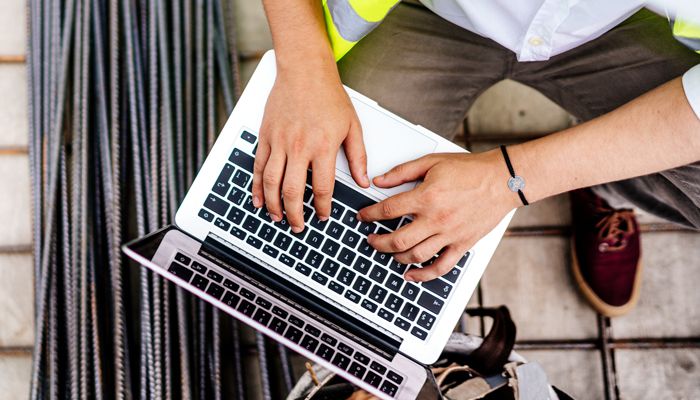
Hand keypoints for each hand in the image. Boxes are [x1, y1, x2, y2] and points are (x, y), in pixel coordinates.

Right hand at [252, 70, 369, 232]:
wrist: (304, 70)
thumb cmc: (328, 96)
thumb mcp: (352, 126)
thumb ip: (358, 156)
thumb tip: (363, 181)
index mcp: (322, 146)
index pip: (321, 187)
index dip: (322, 206)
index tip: (323, 215)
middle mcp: (299, 146)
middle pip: (293, 190)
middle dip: (295, 213)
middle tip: (298, 225)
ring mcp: (279, 142)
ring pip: (271, 182)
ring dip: (273, 204)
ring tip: (278, 217)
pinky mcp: (266, 136)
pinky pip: (258, 166)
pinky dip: (256, 186)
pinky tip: (258, 198)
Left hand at [357, 151, 517, 281]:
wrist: (503, 180)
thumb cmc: (471, 170)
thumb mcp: (432, 162)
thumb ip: (403, 172)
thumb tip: (380, 180)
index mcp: (426, 197)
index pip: (388, 211)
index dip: (370, 215)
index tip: (363, 217)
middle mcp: (436, 219)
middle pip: (397, 239)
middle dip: (378, 242)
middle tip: (371, 239)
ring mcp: (449, 234)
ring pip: (415, 255)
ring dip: (396, 257)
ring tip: (388, 252)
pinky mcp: (462, 245)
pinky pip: (441, 267)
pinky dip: (423, 275)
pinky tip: (411, 275)